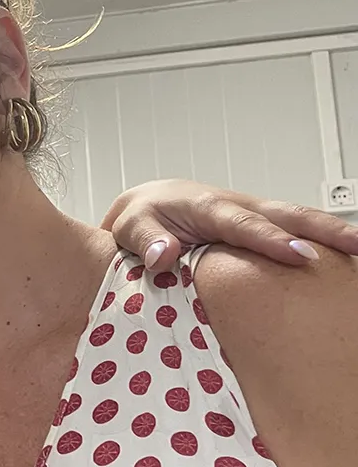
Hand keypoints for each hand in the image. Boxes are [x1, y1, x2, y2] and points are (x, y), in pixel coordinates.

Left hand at [103, 179, 357, 270]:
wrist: (148, 205)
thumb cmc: (142, 217)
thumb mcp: (131, 227)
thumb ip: (146, 240)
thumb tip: (163, 254)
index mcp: (206, 207)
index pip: (244, 224)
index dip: (272, 240)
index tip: (299, 256)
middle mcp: (238, 206)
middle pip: (287, 215)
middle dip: (324, 230)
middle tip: (357, 247)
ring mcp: (254, 215)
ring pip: (299, 220)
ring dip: (332, 234)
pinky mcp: (262, 226)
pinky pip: (295, 231)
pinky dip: (322, 242)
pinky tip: (343, 261)